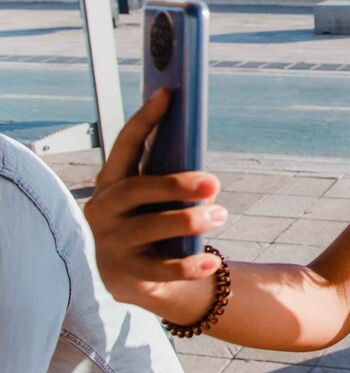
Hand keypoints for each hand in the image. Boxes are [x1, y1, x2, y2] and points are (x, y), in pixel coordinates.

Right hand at [83, 88, 227, 307]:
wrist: (133, 279)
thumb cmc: (151, 222)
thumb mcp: (155, 199)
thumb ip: (169, 177)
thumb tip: (200, 158)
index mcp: (112, 183)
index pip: (125, 145)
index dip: (145, 119)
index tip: (168, 93)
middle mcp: (104, 211)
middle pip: (136, 190)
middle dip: (175, 184)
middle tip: (213, 183)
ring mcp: (112, 244)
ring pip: (148, 229)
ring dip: (188, 221)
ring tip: (221, 215)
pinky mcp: (128, 276)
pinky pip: (160, 270)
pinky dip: (189, 266)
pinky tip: (212, 261)